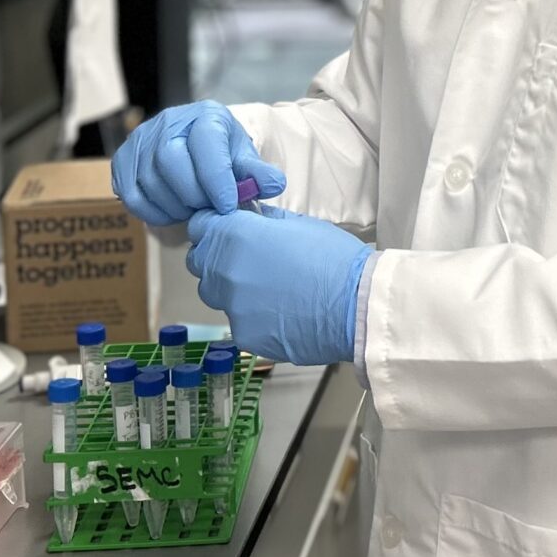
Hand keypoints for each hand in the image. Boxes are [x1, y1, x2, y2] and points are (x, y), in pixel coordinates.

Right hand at [112, 101, 285, 226]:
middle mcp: (168, 122)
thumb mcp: (242, 157)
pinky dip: (154, 213)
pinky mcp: (122, 162)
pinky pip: (131, 197)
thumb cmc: (222, 153)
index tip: (226, 205)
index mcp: (205, 116)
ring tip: (193, 209)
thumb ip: (256, 172)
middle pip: (170, 162)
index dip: (216, 179)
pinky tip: (172, 211)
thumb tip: (274, 184)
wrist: (193, 146)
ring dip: (175, 207)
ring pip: (150, 182)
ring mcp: (140, 141)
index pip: (205, 143)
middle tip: (208, 209)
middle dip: (193, 195)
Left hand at [186, 207, 368, 367]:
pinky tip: (281, 315)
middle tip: (249, 260)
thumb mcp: (299, 224)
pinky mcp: (244, 336)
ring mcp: (231, 308)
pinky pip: (238, 322)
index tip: (228, 230)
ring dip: (232, 290)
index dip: (213, 227)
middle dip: (218, 258)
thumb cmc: (334, 258)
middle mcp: (224, 271)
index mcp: (235, 236)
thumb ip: (265, 221)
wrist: (357, 306)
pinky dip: (253, 318)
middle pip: (201, 263)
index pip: (200, 226)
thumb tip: (252, 219)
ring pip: (217, 295)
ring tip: (268, 290)